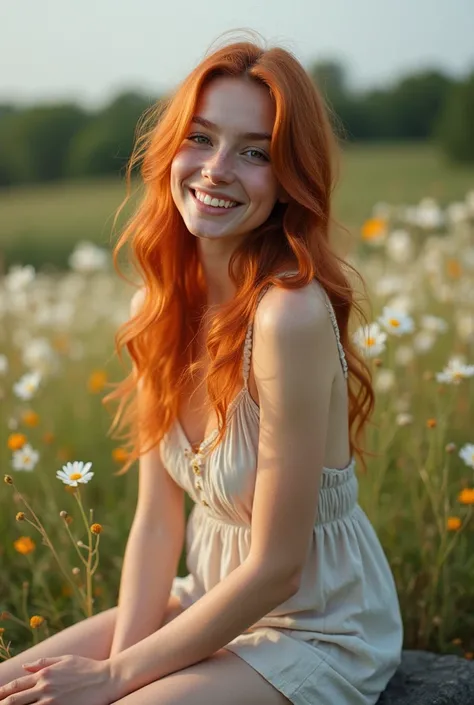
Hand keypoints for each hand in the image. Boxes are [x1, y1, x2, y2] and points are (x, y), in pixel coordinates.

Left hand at [0, 654, 116, 704]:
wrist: (107, 679)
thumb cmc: (87, 667)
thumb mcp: (65, 659)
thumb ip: (43, 663)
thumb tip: (23, 667)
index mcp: (44, 674)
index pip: (16, 685)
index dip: (3, 692)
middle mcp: (45, 687)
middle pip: (14, 701)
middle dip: (3, 704)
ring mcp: (51, 701)